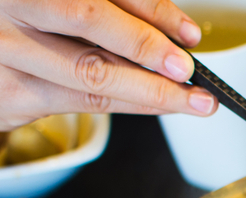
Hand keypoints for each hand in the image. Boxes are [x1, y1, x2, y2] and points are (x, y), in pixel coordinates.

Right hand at [0, 0, 218, 131]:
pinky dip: (130, 104)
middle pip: (87, 19)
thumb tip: (172, 31)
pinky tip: (159, 104)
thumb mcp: (59, 6)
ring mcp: (4, 50)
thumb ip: (107, 8)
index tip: (187, 33)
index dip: (150, 9)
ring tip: (191, 100)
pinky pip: (83, 101)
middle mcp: (8, 7)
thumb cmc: (28, 24)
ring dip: (151, 90)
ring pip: (90, 71)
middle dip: (148, 47)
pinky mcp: (10, 92)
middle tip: (189, 70)